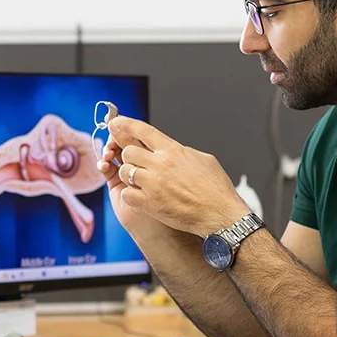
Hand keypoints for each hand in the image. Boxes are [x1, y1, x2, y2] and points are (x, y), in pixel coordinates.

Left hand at [98, 116, 245, 237]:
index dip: (126, 124)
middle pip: (128, 150)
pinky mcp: (150, 203)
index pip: (143, 130)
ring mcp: (154, 184)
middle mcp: (161, 165)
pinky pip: (127, 193)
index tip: (116, 122)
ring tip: (140, 181)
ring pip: (125, 171)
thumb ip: (182, 152)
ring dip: (129, 175)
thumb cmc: (215, 190)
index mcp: (174, 151)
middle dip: (129, 156)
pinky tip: (141, 196)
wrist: (220, 214)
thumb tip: (173, 149)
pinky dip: (131, 194)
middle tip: (136, 163)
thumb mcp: (203, 159)